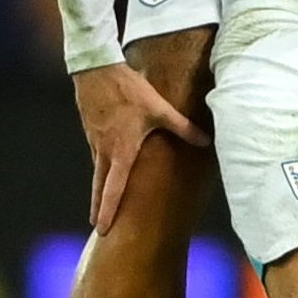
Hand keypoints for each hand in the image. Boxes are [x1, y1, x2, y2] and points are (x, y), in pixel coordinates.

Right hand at [72, 62, 207, 232]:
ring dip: (98, 187)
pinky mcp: (91, 129)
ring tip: (101, 202)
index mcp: (121, 151)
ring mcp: (95, 140)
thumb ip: (183, 127)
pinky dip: (100, 164)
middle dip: (98, 208)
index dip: (107, 210)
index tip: (101, 228)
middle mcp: (104, 150)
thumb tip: (206, 140)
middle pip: (99, 186)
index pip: (113, 188)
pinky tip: (107, 164)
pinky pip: (96, 152)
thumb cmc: (129, 90)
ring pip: (97, 168)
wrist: (97, 69)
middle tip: (97, 227)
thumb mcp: (159, 109)